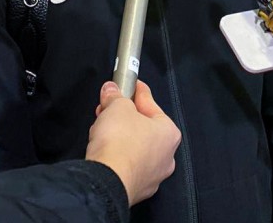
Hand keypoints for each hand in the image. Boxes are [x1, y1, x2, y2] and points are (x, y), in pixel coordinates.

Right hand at [86, 81, 181, 205]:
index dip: (137, 92)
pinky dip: (116, 154)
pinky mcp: (135, 188)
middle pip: (143, 128)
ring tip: (103, 126)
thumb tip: (111, 90)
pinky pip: (126, 164)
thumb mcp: (117, 106)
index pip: (152, 105)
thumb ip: (115, 96)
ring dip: (120, 135)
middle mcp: (166, 157)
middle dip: (125, 115)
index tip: (129, 85)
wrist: (106, 180)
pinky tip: (104, 148)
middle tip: (111, 106)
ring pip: (135, 148)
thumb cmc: (120, 143)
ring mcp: (151, 175)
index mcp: (169, 133)